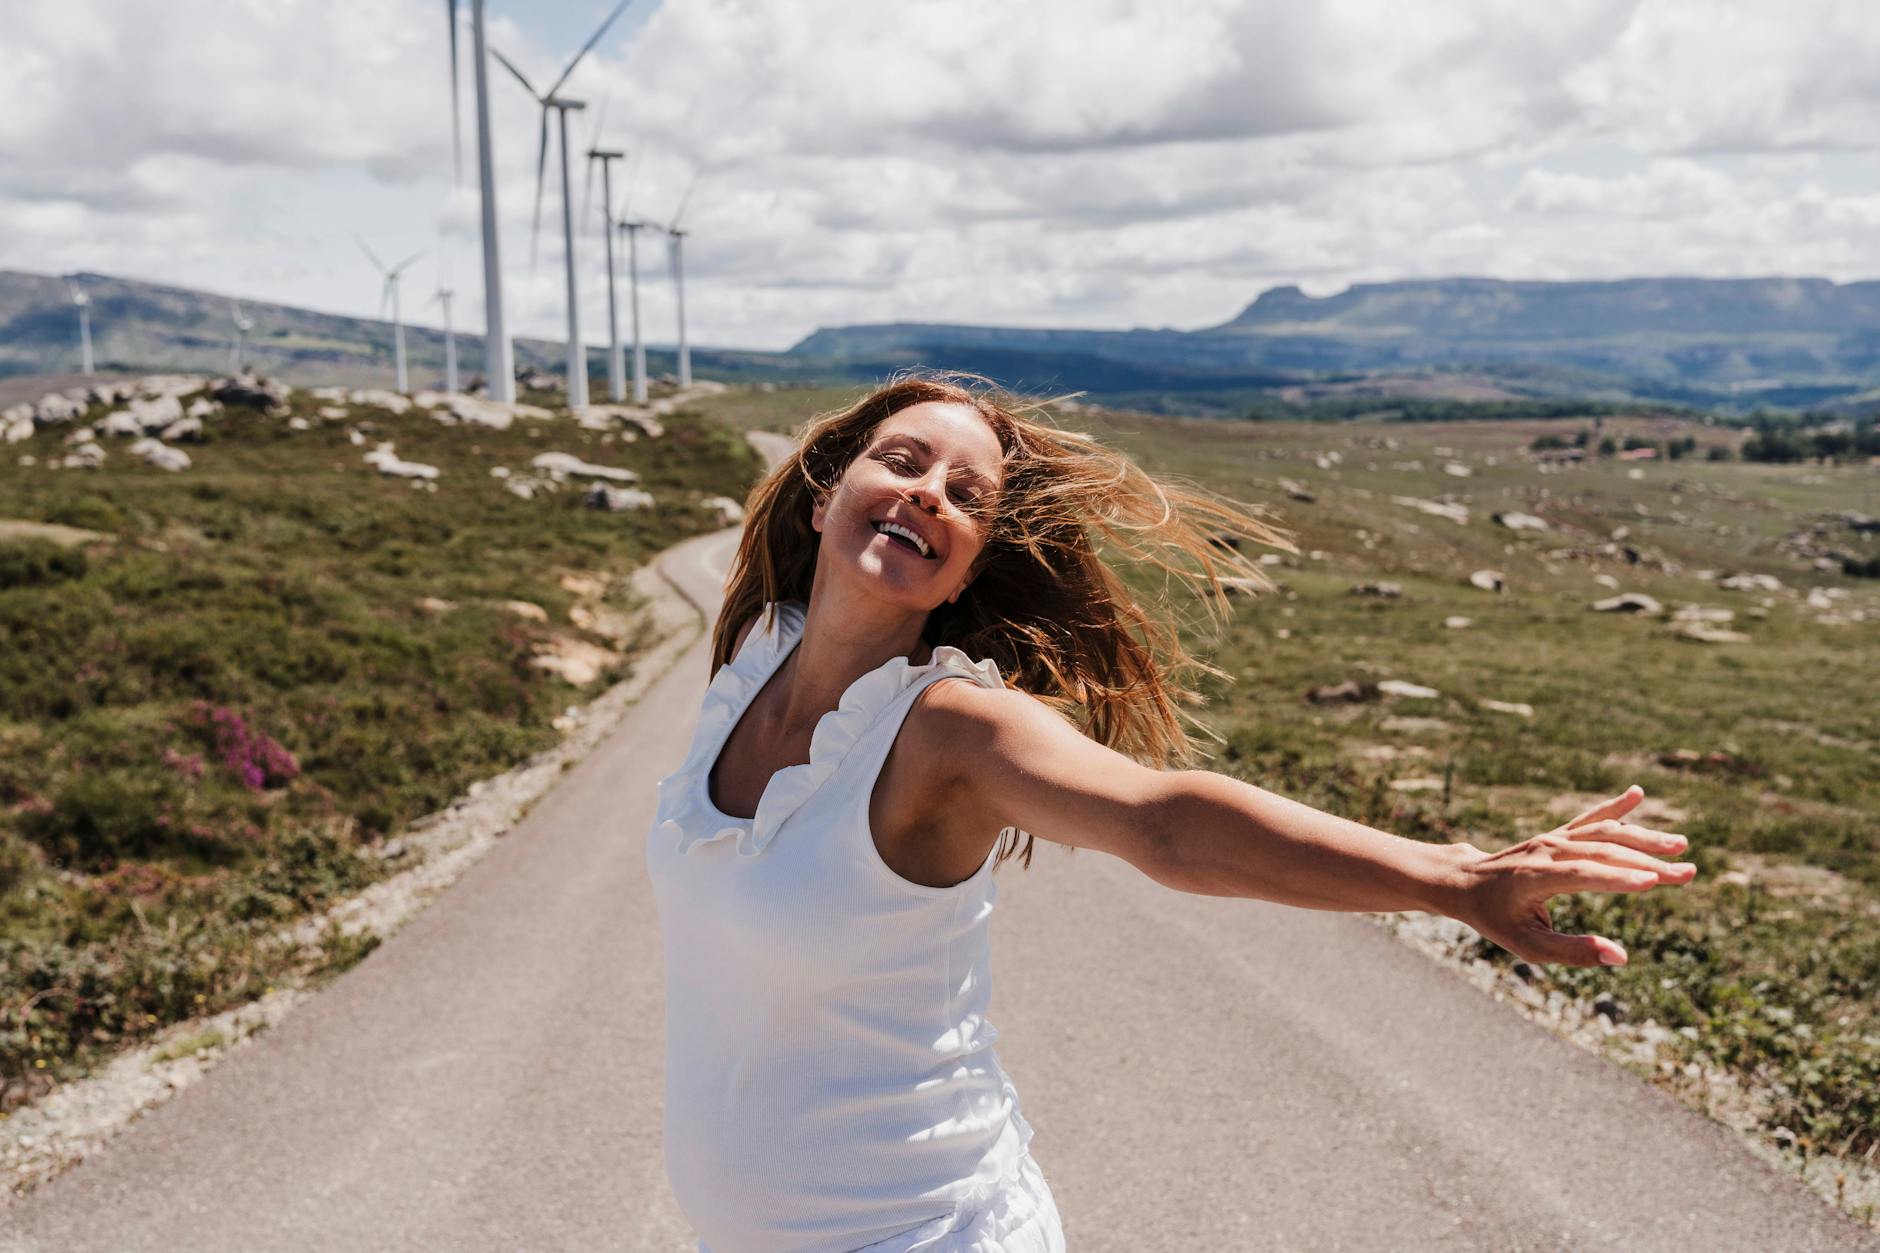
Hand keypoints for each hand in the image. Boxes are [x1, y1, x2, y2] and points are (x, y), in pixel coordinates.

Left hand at [1448, 784, 1696, 967]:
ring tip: (1681, 845)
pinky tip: (1637, 793)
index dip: (1620, 878)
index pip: (1586, 875)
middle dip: (1649, 862)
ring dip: (1643, 838)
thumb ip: (1573, 952)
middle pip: (1604, 852)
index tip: (1656, 881)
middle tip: (1689, 873)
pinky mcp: (1557, 835)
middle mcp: (1548, 851)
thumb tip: (1622, 957)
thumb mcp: (1527, 945)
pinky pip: (1589, 819)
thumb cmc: (1496, 918)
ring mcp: (1553, 839)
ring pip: (1604, 833)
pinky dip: (1615, 808)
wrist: (1465, 881)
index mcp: (1537, 877)